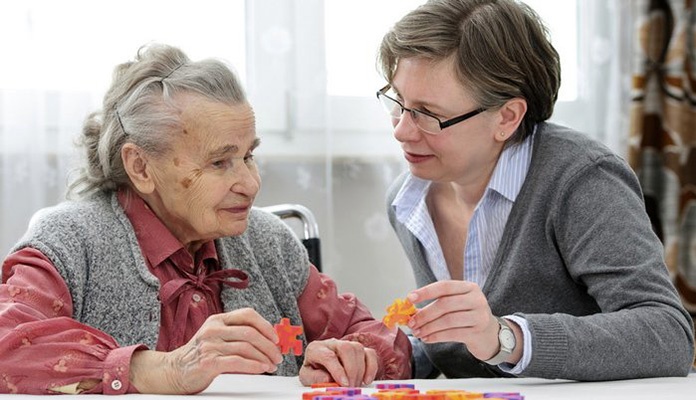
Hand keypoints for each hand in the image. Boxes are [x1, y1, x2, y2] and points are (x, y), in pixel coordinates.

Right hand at [130, 308, 281, 393]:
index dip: (265, 325)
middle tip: (278, 355)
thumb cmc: (200, 354)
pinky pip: (237, 361)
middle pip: (250, 333)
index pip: (247, 314)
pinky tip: (261, 368)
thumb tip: (268, 340)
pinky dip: (253, 365)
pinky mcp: (208, 361)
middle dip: (269, 345)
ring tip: (271, 365)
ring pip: (246, 347)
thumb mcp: (217, 337)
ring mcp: (210, 345)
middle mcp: (214, 329)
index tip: (276, 338)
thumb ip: (237, 335)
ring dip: (264, 357)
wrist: (174, 370)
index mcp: (218, 319)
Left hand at [299, 339, 377, 386]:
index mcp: (316, 349)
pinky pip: (370, 353)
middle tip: (350, 387)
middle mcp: (331, 343)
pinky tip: (366, 380)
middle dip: (351, 370)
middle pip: (346, 348)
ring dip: (360, 370)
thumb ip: (315, 378)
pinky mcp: (359, 350)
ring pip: (358, 349)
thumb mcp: (307, 378)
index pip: (329, 356)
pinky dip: (371, 367)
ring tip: (354, 385)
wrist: (319, 369)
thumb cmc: (314, 373)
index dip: (338, 370)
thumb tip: (329, 378)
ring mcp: (346, 344)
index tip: (344, 384)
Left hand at [406, 280, 500, 361]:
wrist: (490, 334)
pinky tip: (427, 339)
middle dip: (424, 314)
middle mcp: (476, 299)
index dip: (426, 292)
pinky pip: (453, 334)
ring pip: (448, 320)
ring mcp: (479, 315)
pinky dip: (436, 336)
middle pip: (444, 304)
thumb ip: (438, 303)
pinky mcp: (478, 332)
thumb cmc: (467, 316)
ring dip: (428, 327)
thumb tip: (411, 311)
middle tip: (411, 322)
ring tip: (417, 332)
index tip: (409, 298)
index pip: (444, 286)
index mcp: (469, 287)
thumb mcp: (456, 304)